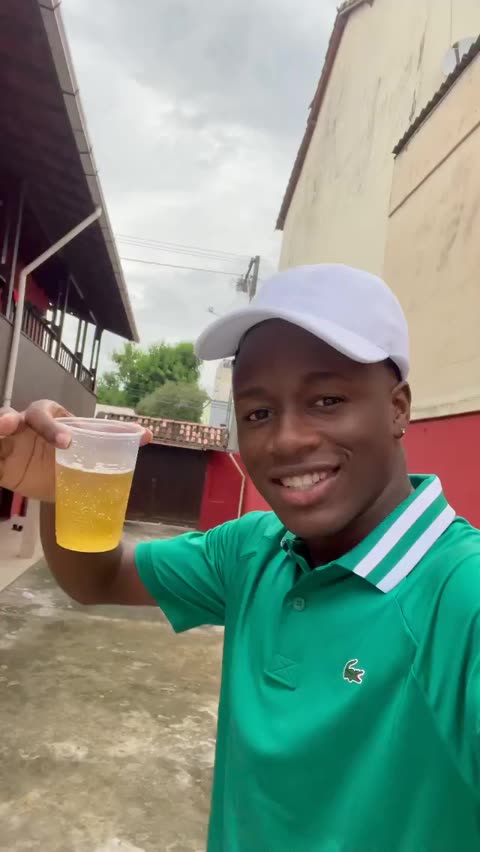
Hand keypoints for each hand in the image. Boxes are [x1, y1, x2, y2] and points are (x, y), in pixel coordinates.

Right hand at [0, 401, 150, 502]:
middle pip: (12, 416)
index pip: (45, 413)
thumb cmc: (70, 457)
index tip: (67, 443)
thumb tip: (148, 434)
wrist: (52, 483)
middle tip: (17, 428)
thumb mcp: (88, 448)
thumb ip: (113, 439)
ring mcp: (7, 442)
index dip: (53, 425)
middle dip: (10, 421)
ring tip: (1, 430)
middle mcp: (23, 426)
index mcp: (47, 418)